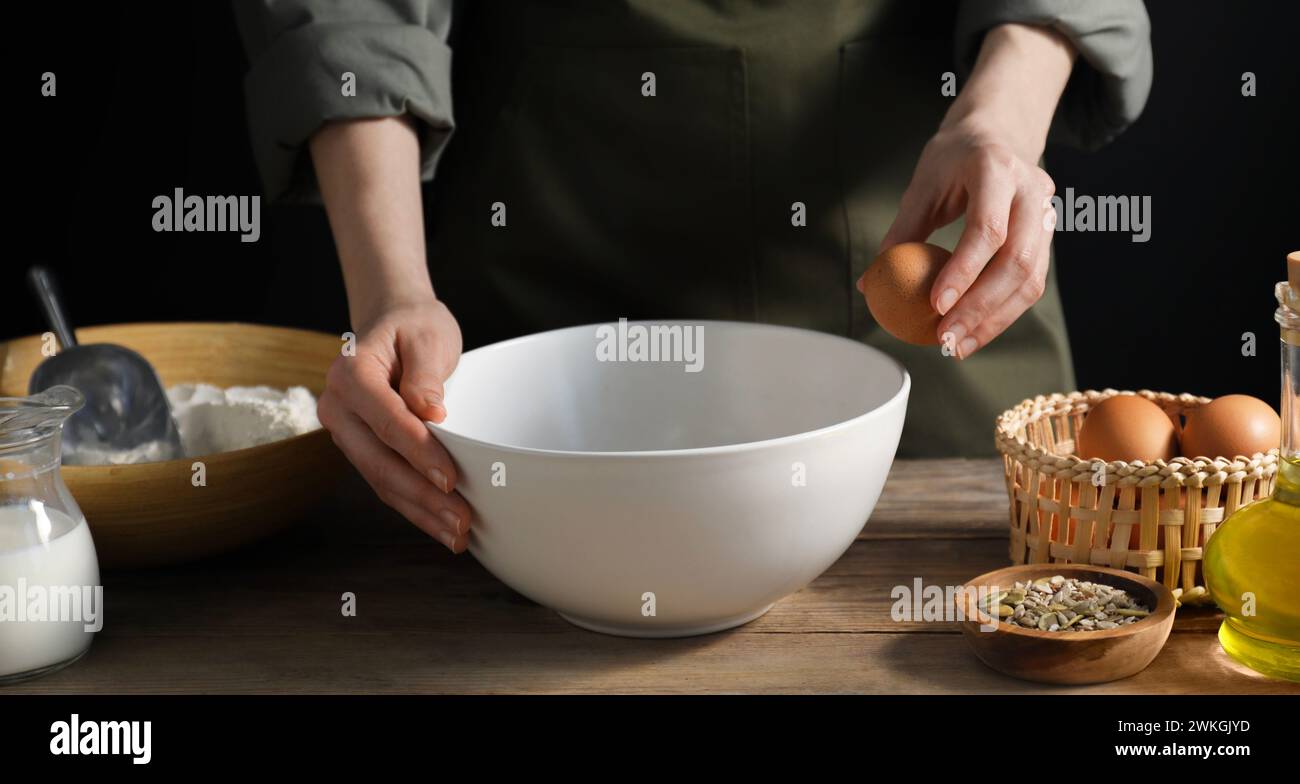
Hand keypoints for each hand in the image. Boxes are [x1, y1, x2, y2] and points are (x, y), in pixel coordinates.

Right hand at [317, 296, 470, 551]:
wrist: (394, 325)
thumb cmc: (413, 328)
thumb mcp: (426, 335)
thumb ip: (425, 372)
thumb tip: (430, 411)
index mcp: (350, 373)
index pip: (386, 420)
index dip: (419, 452)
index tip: (450, 477)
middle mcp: (338, 407)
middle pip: (379, 460)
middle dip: (422, 495)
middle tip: (462, 519)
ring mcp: (346, 432)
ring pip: (381, 480)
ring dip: (421, 511)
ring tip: (458, 533)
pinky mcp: (361, 449)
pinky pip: (386, 484)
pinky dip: (415, 508)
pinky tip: (442, 526)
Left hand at [880, 118, 1056, 357]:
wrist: (998, 133)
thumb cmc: (954, 158)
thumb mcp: (922, 185)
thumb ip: (900, 232)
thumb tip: (870, 283)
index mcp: (996, 169)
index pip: (987, 229)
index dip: (963, 271)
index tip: (936, 305)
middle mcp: (1032, 191)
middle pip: (1017, 260)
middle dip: (980, 307)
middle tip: (946, 337)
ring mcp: (1047, 214)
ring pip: (1031, 277)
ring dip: (995, 319)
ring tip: (959, 345)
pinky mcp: (1048, 236)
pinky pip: (1032, 281)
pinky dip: (1004, 312)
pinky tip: (976, 331)